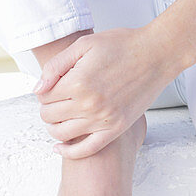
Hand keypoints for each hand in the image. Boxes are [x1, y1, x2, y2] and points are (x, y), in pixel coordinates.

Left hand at [33, 25, 183, 158]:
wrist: (156, 54)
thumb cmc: (123, 44)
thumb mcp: (85, 44)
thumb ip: (57, 65)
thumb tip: (38, 89)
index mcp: (79, 81)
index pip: (44, 97)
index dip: (44, 91)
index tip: (53, 85)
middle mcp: (89, 104)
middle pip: (50, 116)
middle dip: (48, 107)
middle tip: (57, 97)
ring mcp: (103, 119)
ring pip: (62, 134)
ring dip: (54, 126)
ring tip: (60, 114)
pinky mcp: (115, 128)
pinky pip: (85, 150)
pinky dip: (69, 152)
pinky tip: (60, 146)